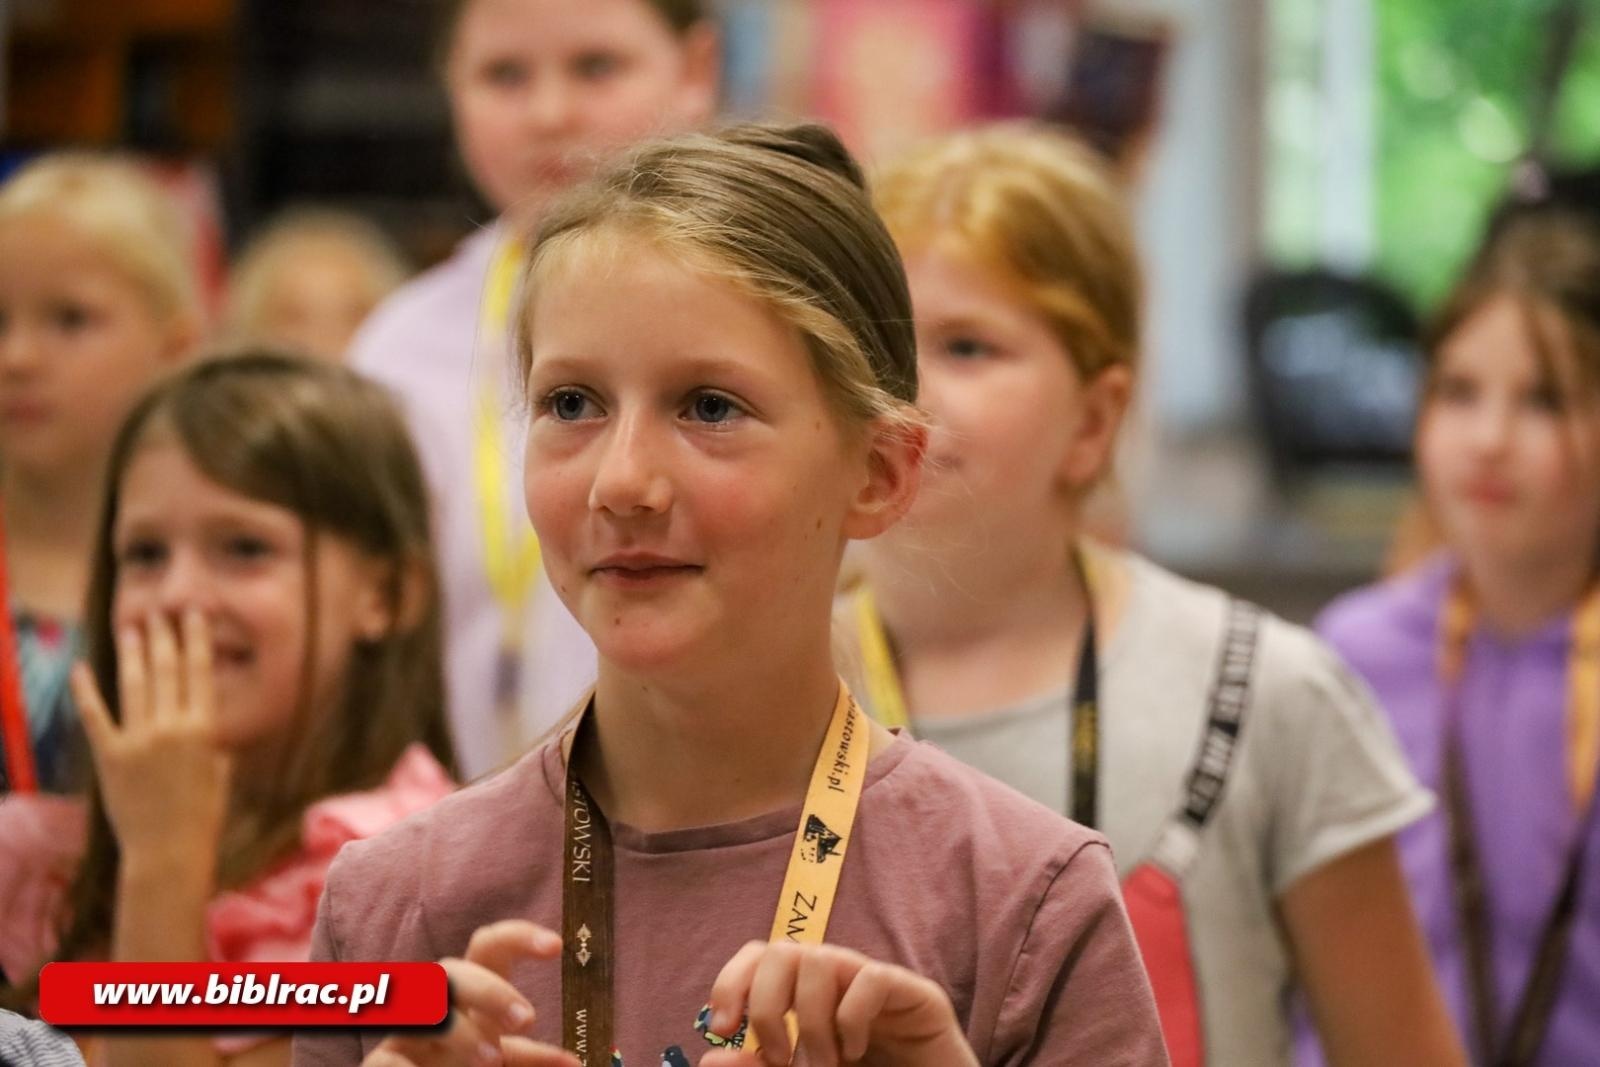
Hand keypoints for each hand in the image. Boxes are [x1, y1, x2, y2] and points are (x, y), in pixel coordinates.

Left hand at [72, 609, 230, 861]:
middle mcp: (172, 728)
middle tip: (158, 611)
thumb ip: (213, 743)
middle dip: (163, 636)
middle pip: (167, 669)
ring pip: (134, 684)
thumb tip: (208, 724)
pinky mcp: (110, 756)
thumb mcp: (220, 773)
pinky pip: (95, 715)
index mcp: (205, 729)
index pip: (200, 672)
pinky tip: (81, 668)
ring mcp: (139, 740)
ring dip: (132, 652)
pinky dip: (86, 690)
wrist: (168, 852)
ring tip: (131, 627)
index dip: (195, 639)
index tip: (192, 615)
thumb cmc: (202, 817)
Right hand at [364, 920, 576, 1066]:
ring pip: (426, 1013)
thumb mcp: (499, 1063)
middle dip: (490, 990)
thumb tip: (575, 1062)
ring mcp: (404, 1034)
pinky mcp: (380, 1063)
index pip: (488, 950)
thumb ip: (527, 1059)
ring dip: (460, 1034)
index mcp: (467, 999)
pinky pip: (389, 1058)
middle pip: (452, 970)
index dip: (518, 937)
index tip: (556, 945)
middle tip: (527, 1018)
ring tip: (492, 1061)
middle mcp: (434, 1007)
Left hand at [701, 942, 977, 1066]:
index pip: (760, 956)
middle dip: (767, 1004)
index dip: (732, 981)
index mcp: (808, 995)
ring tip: (824, 1063)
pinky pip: (872, 978)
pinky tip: (856, 1052)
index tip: (724, 1029)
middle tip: (779, 1058)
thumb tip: (710, 1059)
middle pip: (783, 949)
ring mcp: (877, 983)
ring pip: (821, 958)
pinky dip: (851, 1018)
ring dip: (810, 1020)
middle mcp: (839, 980)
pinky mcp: (916, 994)